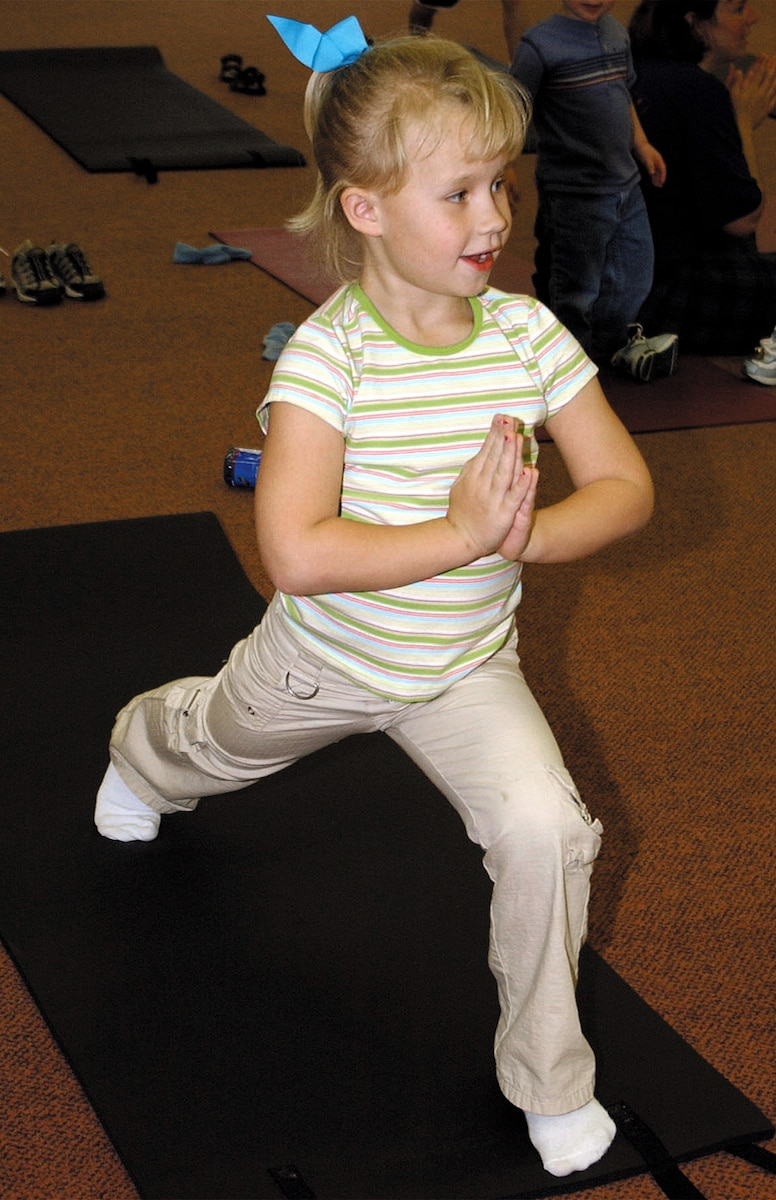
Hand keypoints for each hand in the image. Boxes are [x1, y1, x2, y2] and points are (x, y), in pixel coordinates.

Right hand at [446, 415, 531, 558]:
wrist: (461, 539)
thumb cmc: (461, 512)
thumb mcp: (460, 487)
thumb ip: (469, 470)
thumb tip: (478, 453)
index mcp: (472, 476)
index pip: (485, 452)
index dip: (494, 435)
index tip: (501, 418)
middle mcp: (482, 485)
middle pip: (495, 458)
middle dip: (503, 438)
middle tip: (510, 420)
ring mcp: (493, 498)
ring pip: (504, 473)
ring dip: (510, 455)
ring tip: (516, 436)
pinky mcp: (504, 512)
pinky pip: (515, 496)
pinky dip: (522, 483)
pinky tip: (529, 470)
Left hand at [640, 144, 665, 188]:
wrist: (639, 145)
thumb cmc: (643, 151)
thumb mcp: (647, 159)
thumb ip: (650, 166)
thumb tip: (652, 173)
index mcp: (659, 159)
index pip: (663, 169)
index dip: (663, 176)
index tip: (662, 182)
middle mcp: (657, 161)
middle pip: (660, 171)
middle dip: (660, 179)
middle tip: (660, 186)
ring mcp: (653, 162)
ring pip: (656, 172)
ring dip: (657, 178)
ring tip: (656, 185)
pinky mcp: (649, 163)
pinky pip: (652, 171)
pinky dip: (653, 176)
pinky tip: (652, 180)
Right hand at [728, 54, 775, 129]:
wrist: (742, 128)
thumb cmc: (734, 112)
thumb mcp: (731, 95)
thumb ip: (735, 82)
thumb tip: (738, 69)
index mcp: (752, 88)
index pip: (759, 73)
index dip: (762, 63)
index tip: (766, 55)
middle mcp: (760, 93)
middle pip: (768, 77)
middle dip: (771, 67)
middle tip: (775, 59)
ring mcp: (764, 101)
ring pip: (772, 86)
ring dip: (775, 78)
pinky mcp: (766, 109)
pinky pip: (773, 98)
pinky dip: (775, 92)